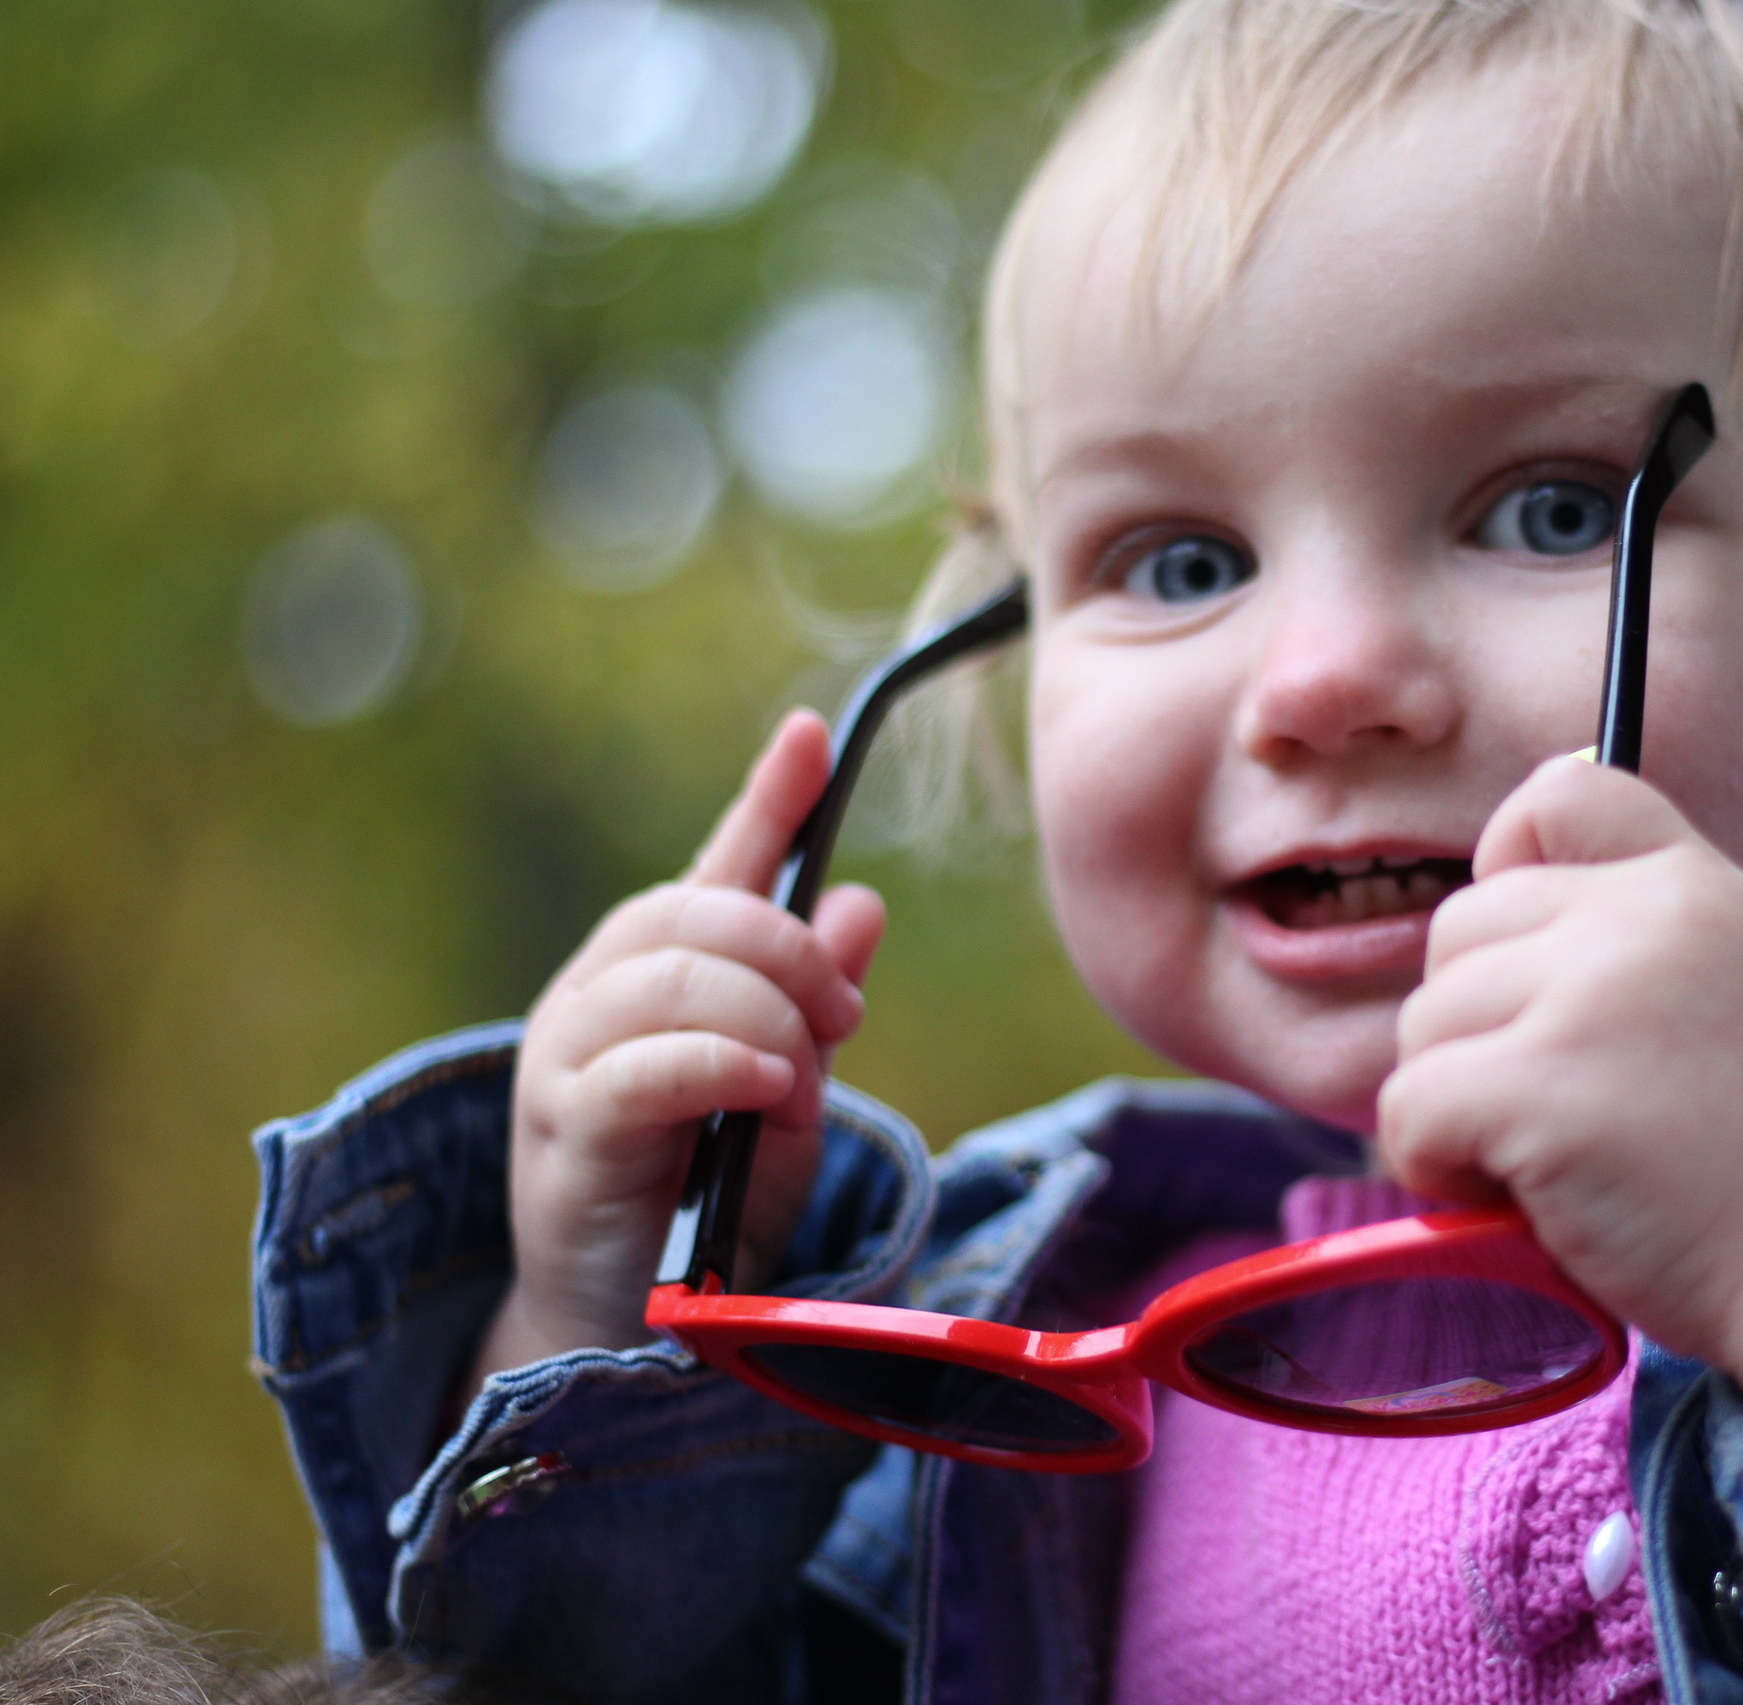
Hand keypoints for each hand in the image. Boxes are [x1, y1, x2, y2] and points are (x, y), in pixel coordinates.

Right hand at [472, 711, 885, 1386]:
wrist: (628, 1329)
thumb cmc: (709, 1209)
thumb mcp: (787, 1096)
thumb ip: (814, 1006)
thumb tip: (861, 902)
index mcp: (657, 976)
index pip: (718, 869)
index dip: (766, 799)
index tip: (813, 733)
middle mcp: (598, 995)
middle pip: (698, 912)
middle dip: (793, 949)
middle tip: (846, 1014)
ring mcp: (567, 1057)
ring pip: (675, 976)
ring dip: (767, 1014)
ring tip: (802, 1078)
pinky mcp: (560, 1131)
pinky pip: (647, 1066)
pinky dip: (722, 1064)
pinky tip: (767, 1088)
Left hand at [1377, 756, 1742, 1486]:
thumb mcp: (1723, 979)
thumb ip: (1632, 922)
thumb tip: (1493, 868)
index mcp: (1691, 881)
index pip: (1557, 795)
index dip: (1510, 863)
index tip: (1536, 963)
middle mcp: (1642, 916)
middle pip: (1459, 927)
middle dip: (1474, 1024)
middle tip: (1553, 1102)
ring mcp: (1588, 996)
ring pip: (1423, 1020)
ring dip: (1454, 1102)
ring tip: (1545, 1156)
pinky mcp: (1538, 1086)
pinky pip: (1406, 1103)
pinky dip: (1429, 1162)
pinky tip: (1507, 1196)